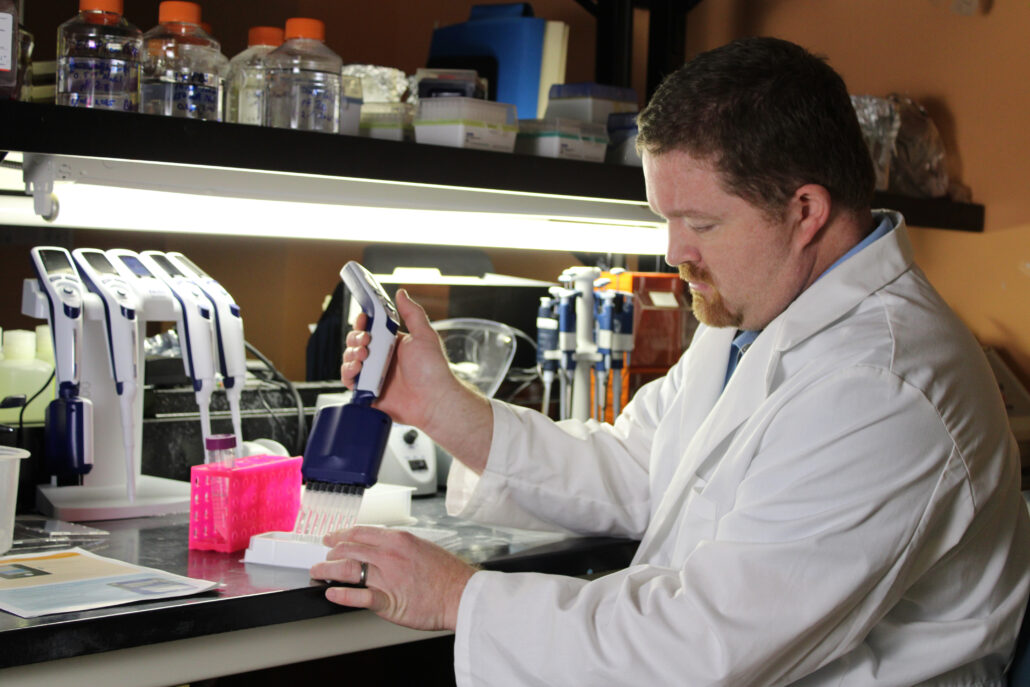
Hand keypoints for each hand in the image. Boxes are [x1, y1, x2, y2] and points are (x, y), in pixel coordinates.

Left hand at [310, 526, 476, 631]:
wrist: (461, 594)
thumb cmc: (447, 574)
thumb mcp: (422, 547)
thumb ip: (399, 546)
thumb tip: (381, 546)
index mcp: (398, 540)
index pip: (360, 532)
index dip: (341, 535)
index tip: (332, 538)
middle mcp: (389, 556)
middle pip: (349, 549)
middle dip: (331, 553)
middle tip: (324, 557)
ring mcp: (387, 578)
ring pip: (347, 569)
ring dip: (327, 571)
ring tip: (317, 573)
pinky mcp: (388, 601)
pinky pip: (358, 596)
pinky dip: (341, 595)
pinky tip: (331, 593)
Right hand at [341, 289, 492, 472]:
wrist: (433, 400)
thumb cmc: (433, 370)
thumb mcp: (424, 335)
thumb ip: (412, 313)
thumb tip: (402, 293)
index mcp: (392, 344)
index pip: (370, 328)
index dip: (363, 323)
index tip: (364, 320)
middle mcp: (381, 359)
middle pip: (356, 343)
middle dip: (356, 338)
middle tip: (366, 341)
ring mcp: (374, 375)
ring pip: (350, 360)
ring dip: (350, 354)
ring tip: (363, 356)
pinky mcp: (368, 392)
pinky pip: (349, 381)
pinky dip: (348, 374)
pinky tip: (357, 370)